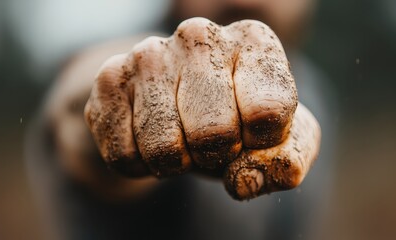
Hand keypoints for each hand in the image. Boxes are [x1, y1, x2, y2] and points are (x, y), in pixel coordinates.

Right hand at [84, 17, 320, 199]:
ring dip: (176, 162)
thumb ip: (287, 161)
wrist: (176, 102)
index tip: (253, 133)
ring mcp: (149, 54)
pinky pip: (124, 154)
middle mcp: (199, 36)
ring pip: (164, 149)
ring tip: (181, 138)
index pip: (269, 112)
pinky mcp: (108, 79)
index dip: (261, 143)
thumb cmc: (237, 118)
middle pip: (215, 134)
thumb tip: (244, 180)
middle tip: (212, 140)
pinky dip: (141, 164)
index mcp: (254, 40)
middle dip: (215, 154)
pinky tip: (148, 137)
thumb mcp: (279, 139)